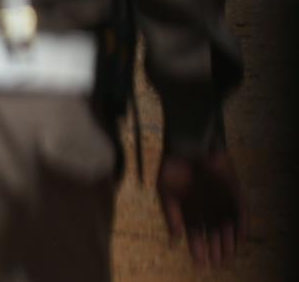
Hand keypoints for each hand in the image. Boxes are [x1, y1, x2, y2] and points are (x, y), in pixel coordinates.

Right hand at [157, 149, 242, 266]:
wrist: (188, 143)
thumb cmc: (172, 166)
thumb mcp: (164, 192)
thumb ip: (171, 216)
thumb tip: (174, 242)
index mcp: (189, 210)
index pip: (195, 235)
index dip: (198, 249)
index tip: (200, 263)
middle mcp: (206, 208)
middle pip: (213, 234)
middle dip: (215, 249)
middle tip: (218, 263)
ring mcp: (221, 201)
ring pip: (228, 227)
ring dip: (229, 241)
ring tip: (228, 254)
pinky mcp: (235, 193)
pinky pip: (241, 212)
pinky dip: (242, 224)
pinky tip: (240, 236)